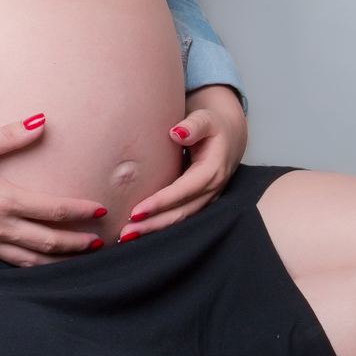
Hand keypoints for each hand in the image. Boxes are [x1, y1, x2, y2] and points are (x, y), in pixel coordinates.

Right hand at [0, 118, 105, 266]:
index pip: (52, 210)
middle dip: (78, 244)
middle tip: (102, 243)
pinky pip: (11, 268)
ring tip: (82, 262)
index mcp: (1, 199)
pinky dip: (33, 271)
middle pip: (49, 242)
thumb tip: (42, 121)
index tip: (100, 211)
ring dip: (60, 263)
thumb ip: (9, 135)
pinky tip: (44, 269)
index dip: (79, 212)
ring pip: (33, 262)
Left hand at [119, 84, 247, 238]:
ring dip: (155, 229)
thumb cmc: (213, 125)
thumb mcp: (206, 119)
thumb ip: (194, 125)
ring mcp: (207, 199)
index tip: (137, 211)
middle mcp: (212, 190)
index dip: (161, 202)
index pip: (183, 191)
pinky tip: (141, 229)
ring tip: (127, 236)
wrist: (229, 135)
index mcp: (212, 171)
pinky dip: (161, 224)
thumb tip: (177, 132)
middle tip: (126, 233)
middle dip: (153, 224)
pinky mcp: (199, 201)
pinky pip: (180, 216)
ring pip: (180, 219)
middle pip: (181, 213)